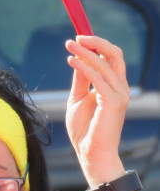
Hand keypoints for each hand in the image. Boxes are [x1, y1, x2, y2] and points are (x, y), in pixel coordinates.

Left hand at [65, 35, 128, 183]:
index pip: (110, 58)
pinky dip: (85, 67)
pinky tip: (71, 61)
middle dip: (96, 43)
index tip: (77, 39)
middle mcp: (119, 88)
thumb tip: (76, 59)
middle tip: (76, 37)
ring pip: (106, 64)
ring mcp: (119, 94)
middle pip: (114, 55)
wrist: (90, 153)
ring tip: (70, 46)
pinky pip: (99, 79)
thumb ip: (80, 80)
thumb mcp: (77, 100)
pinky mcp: (113, 102)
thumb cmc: (84, 130)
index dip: (96, 45)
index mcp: (112, 86)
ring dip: (87, 52)